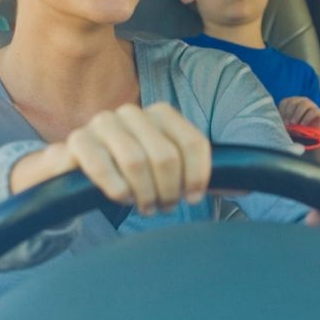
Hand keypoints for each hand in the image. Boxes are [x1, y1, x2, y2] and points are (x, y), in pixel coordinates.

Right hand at [23, 103, 211, 214]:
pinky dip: (115, 188)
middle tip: (163, 206)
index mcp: (158, 114)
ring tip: (143, 205)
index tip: (192, 197)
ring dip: (143, 193)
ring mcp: (101, 124)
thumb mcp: (164, 171)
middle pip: (166, 156)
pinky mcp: (76, 141)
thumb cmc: (128, 173)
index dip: (198, 176)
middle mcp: (131, 112)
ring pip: (135, 160)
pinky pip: (100, 163)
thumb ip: (198, 175)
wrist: (74, 172)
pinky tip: (120, 197)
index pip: (192, 143)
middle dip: (169, 190)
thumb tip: (245, 185)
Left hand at [277, 96, 319, 128]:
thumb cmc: (295, 129)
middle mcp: (301, 101)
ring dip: (297, 114)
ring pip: (304, 104)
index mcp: (292, 102)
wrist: (309, 137)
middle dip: (289, 113)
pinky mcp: (319, 111)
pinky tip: (302, 125)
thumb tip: (278, 121)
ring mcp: (311, 105)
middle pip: (293, 102)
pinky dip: (306, 118)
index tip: (282, 121)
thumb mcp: (287, 125)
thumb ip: (283, 121)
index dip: (282, 111)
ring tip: (294, 124)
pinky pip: (313, 111)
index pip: (285, 102)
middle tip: (288, 123)